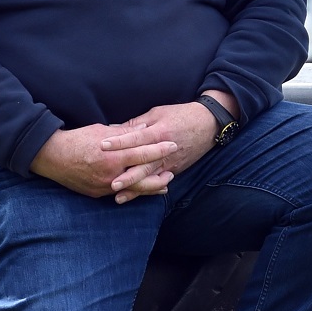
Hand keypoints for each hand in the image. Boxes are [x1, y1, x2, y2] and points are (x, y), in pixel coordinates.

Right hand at [30, 123, 176, 199]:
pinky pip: (119, 193)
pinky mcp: (98, 194)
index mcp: (112, 156)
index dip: (159, 150)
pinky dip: (132, 191)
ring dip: (150, 187)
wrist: (52, 157)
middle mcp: (110, 174)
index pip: (142, 153)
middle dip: (160, 176)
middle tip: (173, 172)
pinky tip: (140, 189)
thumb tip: (143, 127)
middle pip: (143, 178)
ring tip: (163, 185)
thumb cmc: (77, 140)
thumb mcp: (101, 131)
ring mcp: (104, 187)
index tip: (173, 145)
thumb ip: (124, 132)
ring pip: (133, 189)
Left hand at [100, 91, 239, 199]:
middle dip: (127, 175)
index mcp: (158, 132)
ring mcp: (170, 162)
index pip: (135, 138)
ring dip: (134, 188)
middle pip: (143, 165)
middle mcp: (164, 150)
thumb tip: (114, 129)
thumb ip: (137, 124)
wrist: (209, 124)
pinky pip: (158, 181)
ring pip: (149, 178)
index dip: (119, 142)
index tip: (102, 146)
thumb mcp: (158, 113)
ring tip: (118, 196)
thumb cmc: (181, 115)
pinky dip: (146, 190)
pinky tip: (135, 197)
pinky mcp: (175, 169)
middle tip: (110, 183)